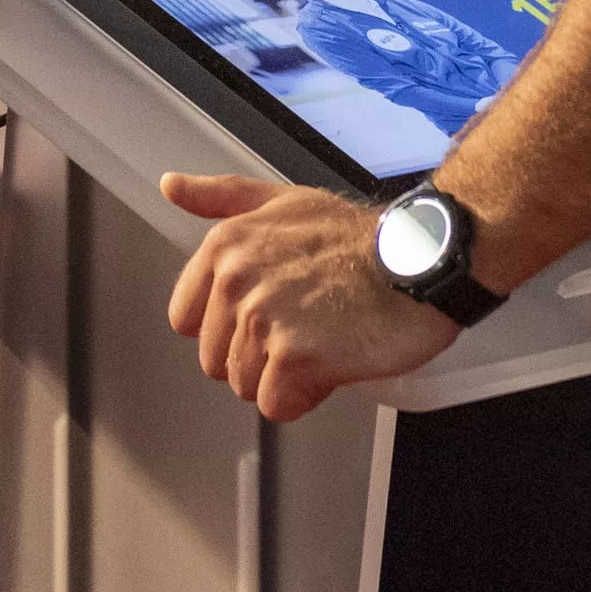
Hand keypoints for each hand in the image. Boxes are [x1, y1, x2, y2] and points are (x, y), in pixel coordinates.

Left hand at [163, 174, 461, 421]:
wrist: (419, 259)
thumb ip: (221, 197)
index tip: (267, 313)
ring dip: (285, 377)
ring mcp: (263, 317)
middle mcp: (235, 279)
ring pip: (246, 385)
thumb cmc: (359, 238)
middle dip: (259, 356)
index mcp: (225, 246)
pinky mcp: (294, 355)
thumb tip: (171, 186)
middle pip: (217, 360)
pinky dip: (306, 396)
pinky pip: (277, 405)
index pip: (187, 320)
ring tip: (323, 339)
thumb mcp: (283, 201)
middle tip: (306, 326)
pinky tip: (333, 361)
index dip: (229, 327)